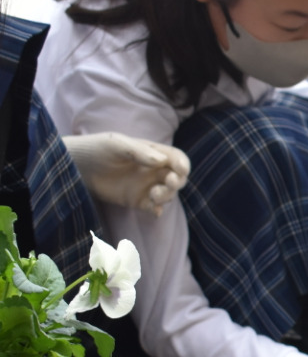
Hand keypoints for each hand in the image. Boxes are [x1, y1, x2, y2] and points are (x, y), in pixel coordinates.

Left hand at [61, 133, 190, 215]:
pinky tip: (155, 211)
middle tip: (169, 184)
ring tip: (154, 195)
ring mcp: (146, 186)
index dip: (183, 164)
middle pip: (177, 178)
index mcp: (153, 153)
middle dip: (177, 182)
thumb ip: (140, 152)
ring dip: (167, 196)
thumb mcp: (117, 145)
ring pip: (168, 193)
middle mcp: (153, 170)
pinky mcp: (137, 200)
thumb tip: (162, 161)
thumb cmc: (96, 149)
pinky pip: (154, 207)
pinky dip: (158, 210)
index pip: (176, 158)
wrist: (76, 166)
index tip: (181, 170)